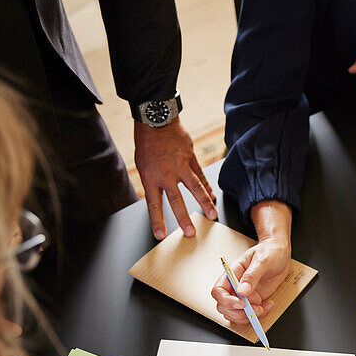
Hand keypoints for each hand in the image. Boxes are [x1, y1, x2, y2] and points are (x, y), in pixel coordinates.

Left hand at [134, 117, 217, 240]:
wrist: (157, 120)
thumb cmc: (147, 144)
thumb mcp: (142, 165)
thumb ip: (152, 181)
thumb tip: (159, 197)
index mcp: (150, 177)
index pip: (153, 204)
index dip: (157, 221)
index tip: (160, 235)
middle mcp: (166, 174)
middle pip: (176, 200)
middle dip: (184, 218)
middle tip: (190, 233)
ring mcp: (180, 165)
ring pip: (195, 187)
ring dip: (204, 203)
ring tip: (212, 215)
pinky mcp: (191, 157)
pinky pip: (200, 175)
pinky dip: (207, 186)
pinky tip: (212, 196)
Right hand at [211, 201, 291, 323]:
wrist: (280, 253)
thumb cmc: (269, 251)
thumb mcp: (262, 260)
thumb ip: (252, 275)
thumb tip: (242, 291)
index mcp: (232, 274)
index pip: (219, 291)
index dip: (226, 301)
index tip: (241, 303)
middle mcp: (235, 286)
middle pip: (224, 307)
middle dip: (239, 313)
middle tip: (255, 309)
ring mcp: (244, 295)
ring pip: (236, 314)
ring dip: (249, 316)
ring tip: (263, 307)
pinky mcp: (254, 300)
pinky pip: (251, 314)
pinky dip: (260, 314)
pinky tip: (268, 304)